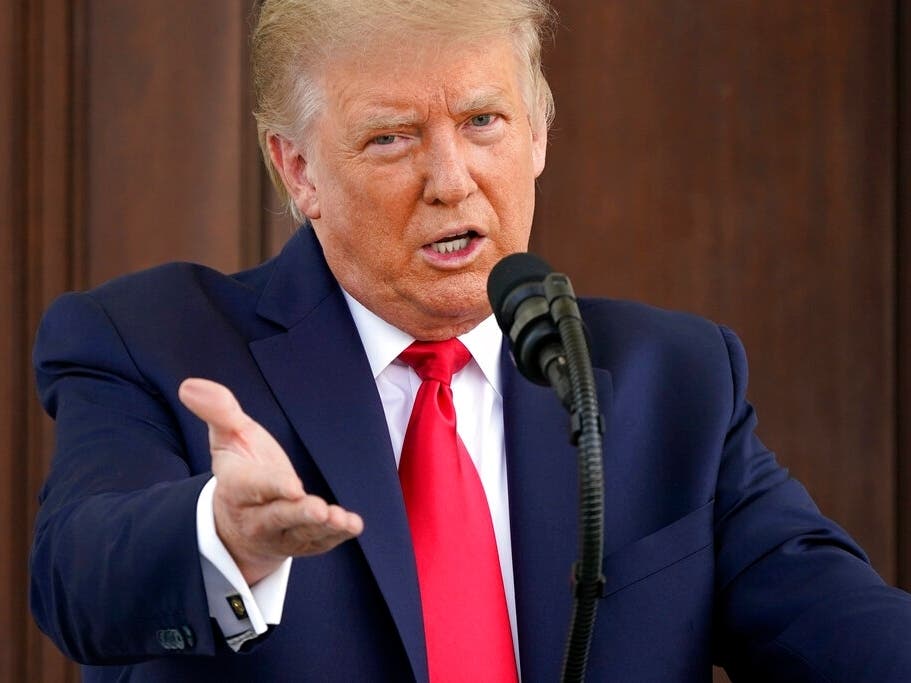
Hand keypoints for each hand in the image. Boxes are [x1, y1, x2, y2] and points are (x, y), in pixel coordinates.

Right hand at [178, 378, 363, 584]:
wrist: (239, 515)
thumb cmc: (241, 465)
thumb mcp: (228, 436)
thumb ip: (218, 411)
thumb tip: (189, 385)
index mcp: (238, 486)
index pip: (254, 487)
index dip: (273, 486)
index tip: (294, 487)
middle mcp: (257, 516)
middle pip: (278, 516)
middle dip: (299, 514)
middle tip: (319, 509)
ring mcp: (280, 532)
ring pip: (301, 533)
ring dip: (323, 528)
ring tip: (343, 520)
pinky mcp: (300, 541)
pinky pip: (317, 543)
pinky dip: (334, 537)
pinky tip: (352, 526)